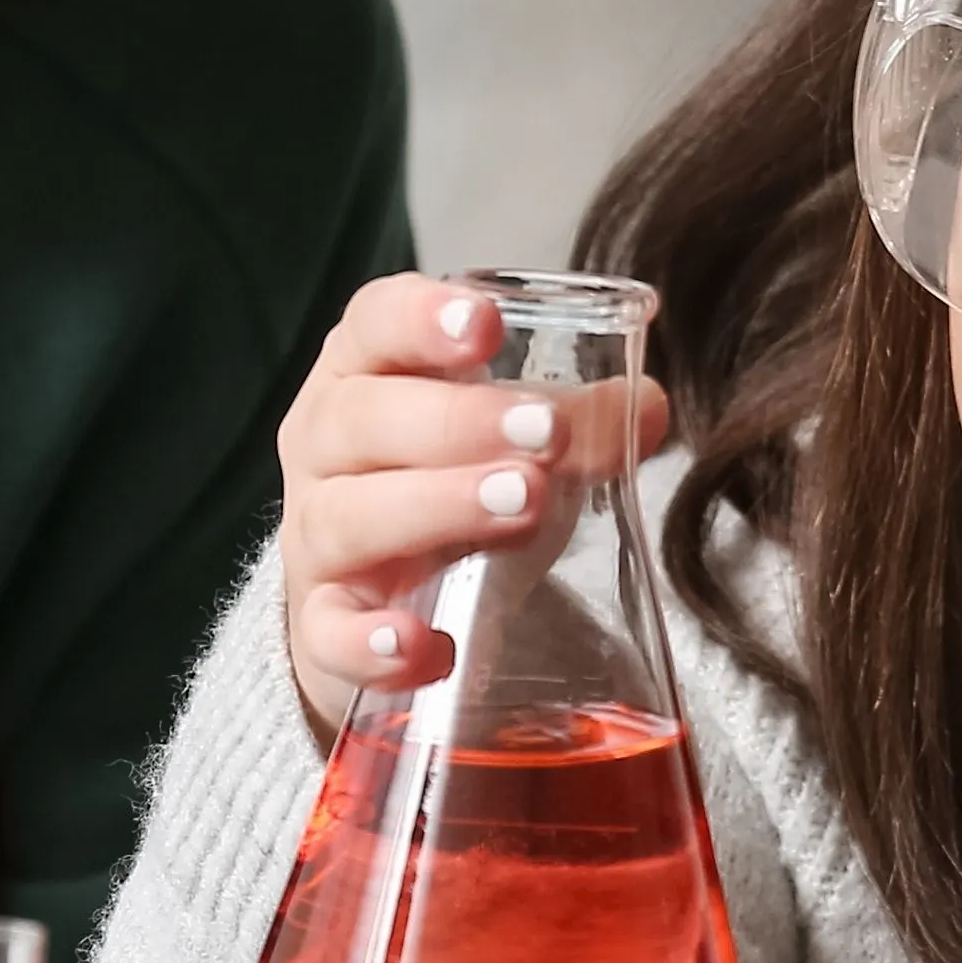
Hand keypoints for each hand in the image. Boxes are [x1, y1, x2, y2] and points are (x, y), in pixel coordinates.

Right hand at [272, 273, 671, 737]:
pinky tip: (421, 643)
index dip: (421, 319)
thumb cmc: (455, 488)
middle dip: (455, 422)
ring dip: (434, 508)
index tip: (487, 324)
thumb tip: (646, 404)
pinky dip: (368, 642)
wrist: (394, 601)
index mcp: (365, 374)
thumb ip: (581, 423)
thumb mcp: (517, 445)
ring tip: (520, 505)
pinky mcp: (321, 628)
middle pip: (360, 419)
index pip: (372, 325)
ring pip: (347, 518)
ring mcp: (315, 541)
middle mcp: (325, 449)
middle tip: (546, 432)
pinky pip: (328, 635)